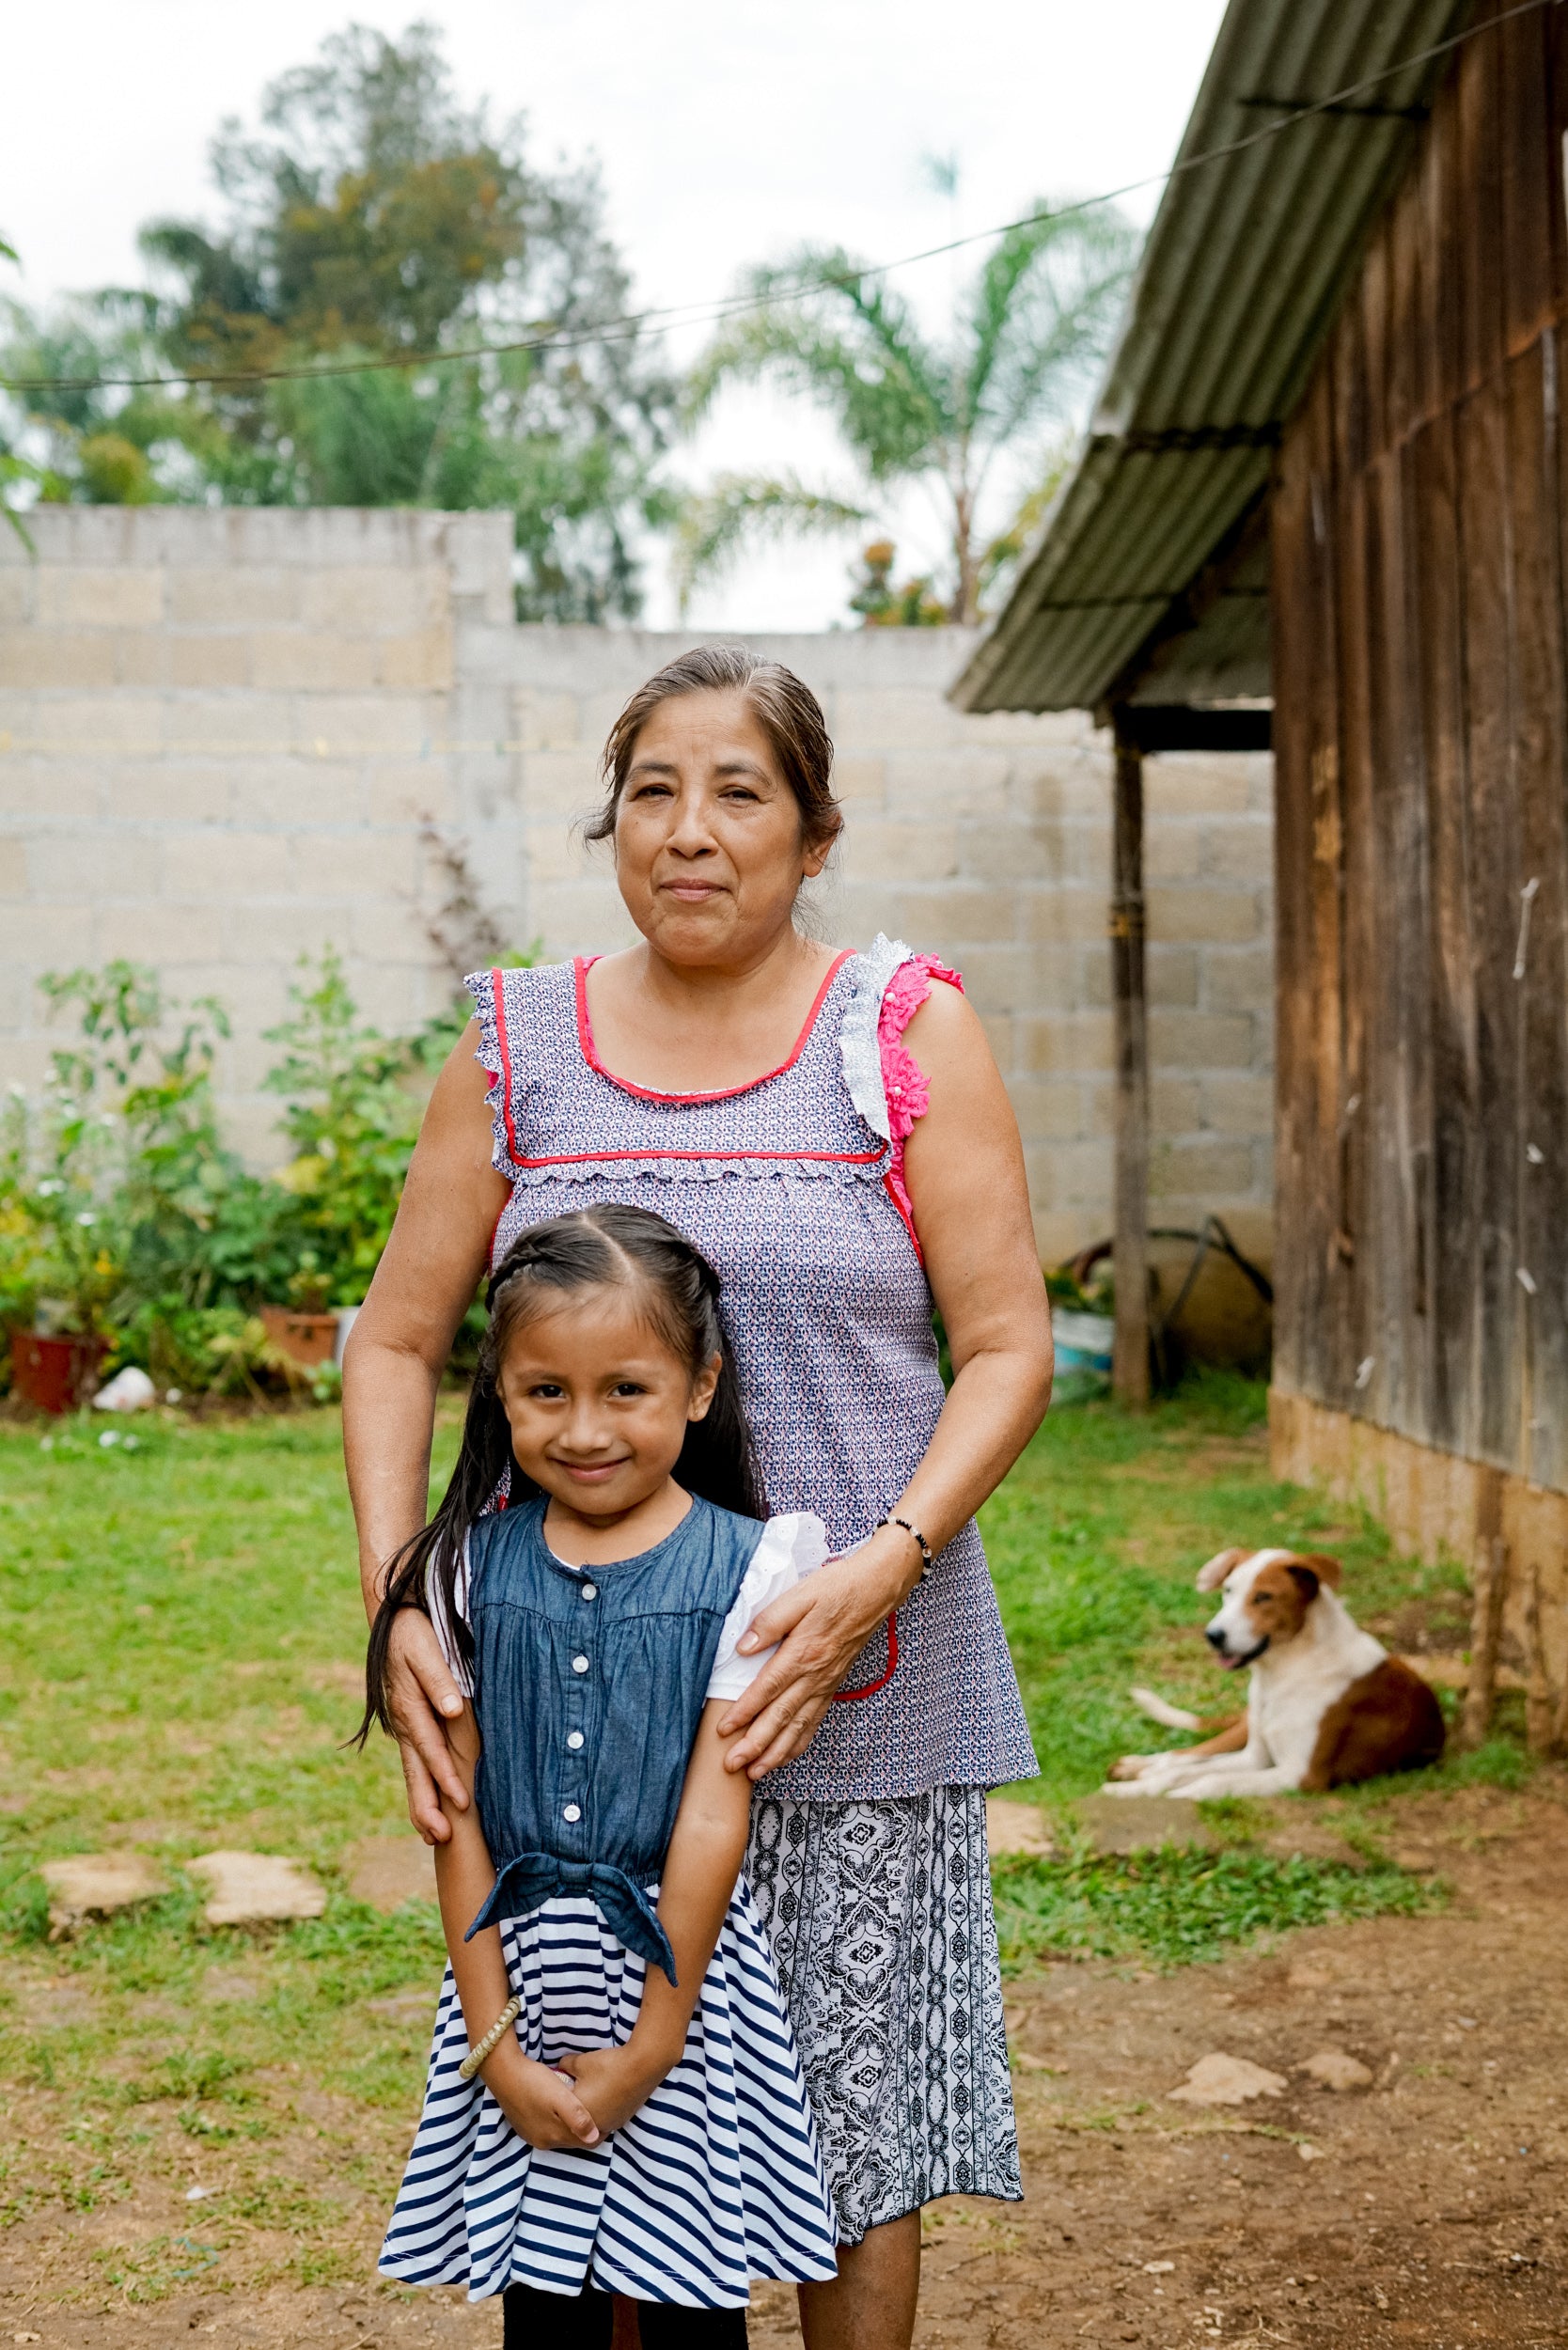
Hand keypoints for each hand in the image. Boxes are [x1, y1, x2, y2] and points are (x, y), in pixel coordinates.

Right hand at [385, 1607, 469, 1844]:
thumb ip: (439, 1679)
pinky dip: (420, 1788)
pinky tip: (427, 1808)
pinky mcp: (408, 1726)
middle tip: (441, 1839)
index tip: (461, 1802)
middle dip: (428, 1807)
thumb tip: (454, 1710)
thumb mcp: (426, 1649)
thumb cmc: (414, 1633)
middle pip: (416, 1772)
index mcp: (410, 1707)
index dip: (447, 1777)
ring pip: (412, 1773)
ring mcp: (403, 1728)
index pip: (432, 1749)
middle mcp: (404, 1725)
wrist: (392, 1622)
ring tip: (433, 1837)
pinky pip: (414, 1763)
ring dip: (422, 1805)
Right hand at [484, 2044, 602, 2149]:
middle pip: (572, 2139)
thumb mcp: (560, 2097)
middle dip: (586, 2129)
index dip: (599, 2131)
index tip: (610, 2115)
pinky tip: (562, 2107)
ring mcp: (530, 2134)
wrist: (504, 2071)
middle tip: (599, 2110)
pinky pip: (547, 2127)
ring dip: (572, 2125)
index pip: (584, 2142)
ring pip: (559, 2134)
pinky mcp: (523, 2124)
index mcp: (552, 2137)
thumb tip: (594, 2137)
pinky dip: (558, 2121)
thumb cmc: (535, 2082)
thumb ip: (577, 2118)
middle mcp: (542, 2141)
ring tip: (583, 2108)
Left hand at [557, 2042, 672, 2136]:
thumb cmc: (606, 2066)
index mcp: (579, 2115)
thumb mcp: (579, 2062)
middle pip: (574, 2125)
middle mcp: (593, 2126)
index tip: (555, 2092)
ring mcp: (609, 2126)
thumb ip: (564, 2066)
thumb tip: (560, 2067)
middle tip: (568, 2097)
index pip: (560, 2114)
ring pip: (590, 2126)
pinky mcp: (621, 2121)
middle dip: (569, 2112)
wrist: (641, 2066)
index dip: (556, 2102)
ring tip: (586, 2096)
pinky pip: (604, 2122)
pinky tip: (602, 2097)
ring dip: (586, 2115)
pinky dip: (599, 2113)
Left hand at [715, 1528, 917, 1779]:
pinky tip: (787, 1755)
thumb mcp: (800, 1594)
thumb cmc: (838, 1588)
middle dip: (755, 1745)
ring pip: (798, 1726)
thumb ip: (770, 1622)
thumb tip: (743, 1647)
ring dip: (776, 1752)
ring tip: (756, 1772)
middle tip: (732, 1764)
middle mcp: (815, 1674)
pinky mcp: (833, 1685)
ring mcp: (826, 1683)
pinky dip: (800, 1742)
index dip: (744, 1711)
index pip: (767, 1688)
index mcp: (803, 1651)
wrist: (877, 1589)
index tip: (724, 1729)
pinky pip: (815, 1721)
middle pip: (780, 1717)